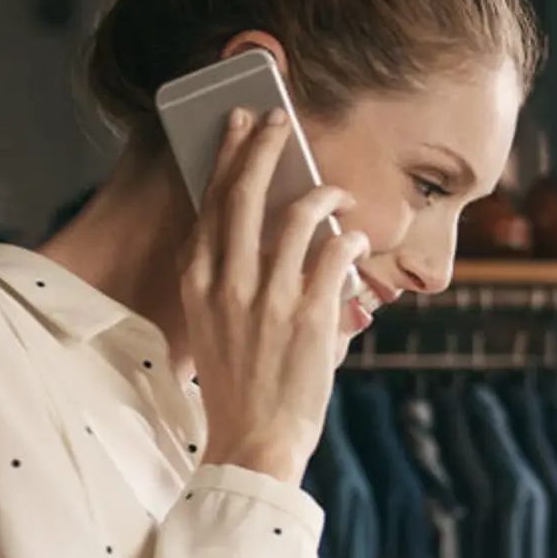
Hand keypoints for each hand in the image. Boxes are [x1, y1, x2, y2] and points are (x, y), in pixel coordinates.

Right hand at [182, 107, 367, 483]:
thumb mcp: (218, 326)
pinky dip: (350, 239)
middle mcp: (227, 282)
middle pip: (242, 194)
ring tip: (338, 191)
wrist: (254, 439)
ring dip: (323, 193)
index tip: (239, 130)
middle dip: (261, 147)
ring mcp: (268, 297)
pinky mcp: (309, 314)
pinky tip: (358, 239)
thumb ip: (237, 281)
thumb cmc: (241, 384)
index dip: (227, 160)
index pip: (210, 205)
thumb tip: (276, 241)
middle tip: (276, 118)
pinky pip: (335, 253)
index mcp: (198, 282)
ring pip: (296, 216)